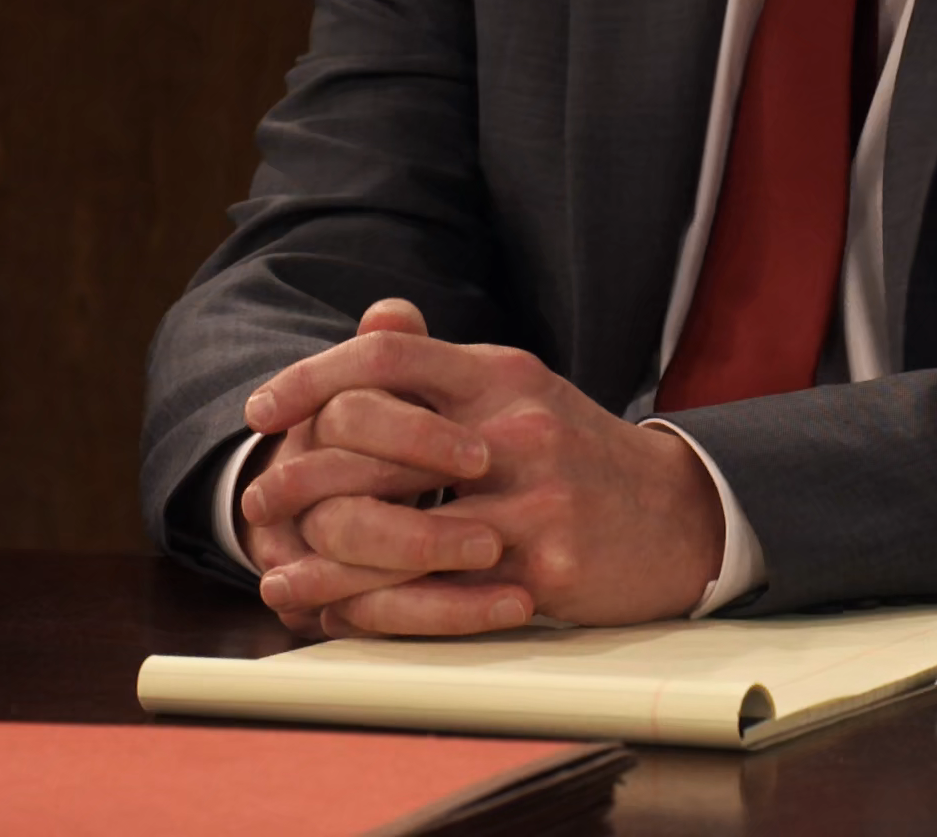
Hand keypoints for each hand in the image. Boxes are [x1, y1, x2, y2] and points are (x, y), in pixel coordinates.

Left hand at [244, 322, 728, 636]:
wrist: (679, 515)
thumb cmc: (579, 453)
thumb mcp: (520, 388)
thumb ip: (444, 364)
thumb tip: (374, 321)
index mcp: (500, 374)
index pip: (387, 358)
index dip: (311, 378)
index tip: (261, 410)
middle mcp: (514, 426)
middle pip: (379, 444)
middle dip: (301, 477)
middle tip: (256, 502)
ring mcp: (533, 498)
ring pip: (401, 532)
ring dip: (325, 562)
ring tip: (276, 577)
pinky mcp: (545, 567)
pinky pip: (442, 595)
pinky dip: (380, 609)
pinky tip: (342, 615)